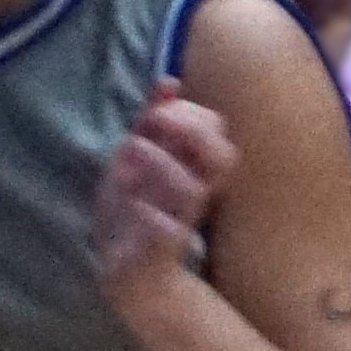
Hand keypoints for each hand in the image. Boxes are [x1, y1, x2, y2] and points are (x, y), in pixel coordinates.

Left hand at [94, 80, 237, 311]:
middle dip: (188, 131)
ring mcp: (182, 220)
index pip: (216, 129)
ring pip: (192, 188)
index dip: (190, 114)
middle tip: (152, 128)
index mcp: (194, 168)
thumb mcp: (137, 157)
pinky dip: (144, 209)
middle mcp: (197, 193)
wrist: (127, 270)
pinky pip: (165, 228)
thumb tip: (169, 80)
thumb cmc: (135, 208)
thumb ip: (153, 120)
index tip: (156, 115)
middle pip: (223, 156)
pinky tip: (128, 200)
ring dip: (159, 164)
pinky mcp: (164, 248)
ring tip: (129, 159)